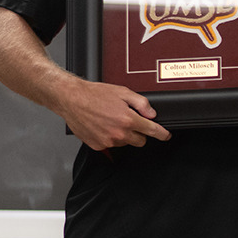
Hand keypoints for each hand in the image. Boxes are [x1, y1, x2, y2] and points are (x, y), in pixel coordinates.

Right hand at [56, 78, 170, 149]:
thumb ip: (141, 103)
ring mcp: (108, 141)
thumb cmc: (94, 94)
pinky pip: (111, 145)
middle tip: (130, 121)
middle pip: (140, 141)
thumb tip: (152, 113)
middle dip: (139, 133)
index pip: (152, 131)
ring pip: (125, 143)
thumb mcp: (123, 92)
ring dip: (123, 135)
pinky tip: (103, 126)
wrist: (71, 99)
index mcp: (128, 120)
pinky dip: (110, 138)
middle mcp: (119, 133)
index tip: (166, 136)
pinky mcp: (98, 145)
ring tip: (111, 120)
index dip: (162, 134)